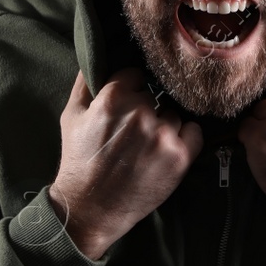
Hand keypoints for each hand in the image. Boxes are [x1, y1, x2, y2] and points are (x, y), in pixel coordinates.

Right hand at [49, 67, 202, 259]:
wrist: (91, 207)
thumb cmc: (79, 161)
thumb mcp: (71, 116)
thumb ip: (84, 84)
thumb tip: (96, 58)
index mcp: (114, 98)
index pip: (136, 76)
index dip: (131, 91)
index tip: (126, 106)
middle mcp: (141, 113)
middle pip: (156, 97)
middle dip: (147, 110)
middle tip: (133, 134)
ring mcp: (163, 135)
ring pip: (173, 115)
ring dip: (164, 127)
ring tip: (146, 148)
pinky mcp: (180, 157)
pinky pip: (195, 132)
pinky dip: (186, 139)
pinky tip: (169, 150)